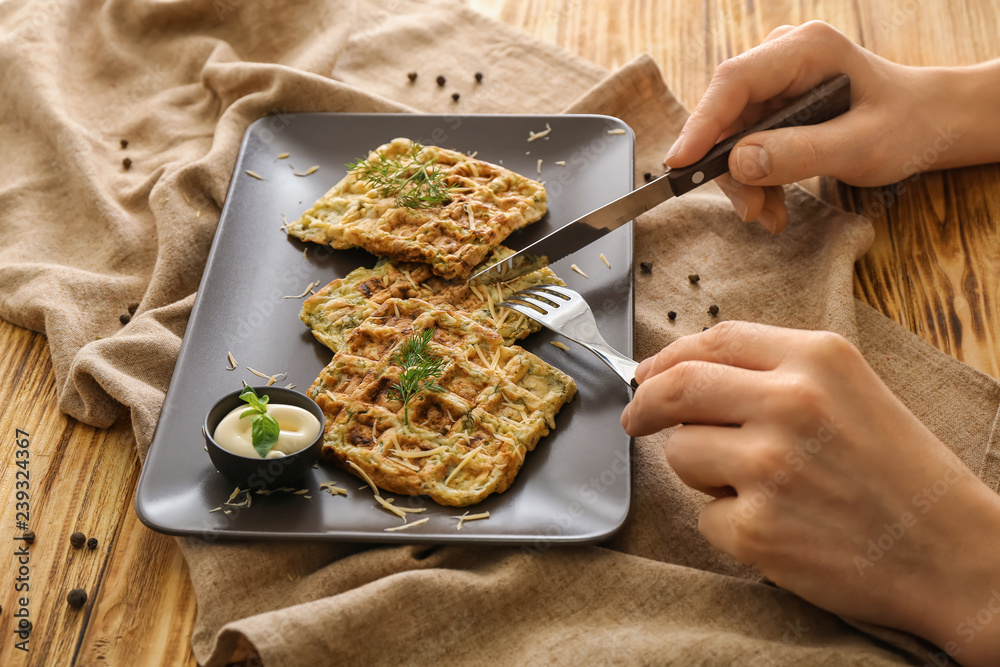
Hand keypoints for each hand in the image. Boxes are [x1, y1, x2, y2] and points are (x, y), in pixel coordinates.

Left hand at [621, 321, 999, 665]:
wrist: (956, 556)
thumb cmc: (902, 473)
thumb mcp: (851, 391)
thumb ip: (775, 373)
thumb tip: (685, 372)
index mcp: (817, 359)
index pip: (713, 340)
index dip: (667, 358)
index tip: (646, 376)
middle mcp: (790, 404)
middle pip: (676, 387)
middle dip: (645, 404)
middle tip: (637, 419)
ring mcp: (770, 467)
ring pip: (681, 454)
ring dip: (700, 471)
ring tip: (758, 486)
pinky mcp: (757, 528)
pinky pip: (704, 516)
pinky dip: (728, 523)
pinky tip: (778, 527)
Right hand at [665, 21, 997, 232]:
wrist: (926, 124)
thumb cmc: (906, 126)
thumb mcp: (861, 147)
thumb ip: (800, 153)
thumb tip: (738, 163)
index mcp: (807, 49)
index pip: (734, 81)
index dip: (702, 123)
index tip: (680, 164)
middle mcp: (783, 57)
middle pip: (727, 114)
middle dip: (730, 168)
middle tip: (750, 211)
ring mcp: (775, 81)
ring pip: (731, 135)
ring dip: (743, 182)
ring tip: (769, 216)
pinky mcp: (772, 105)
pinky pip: (745, 145)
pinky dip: (754, 179)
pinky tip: (773, 205)